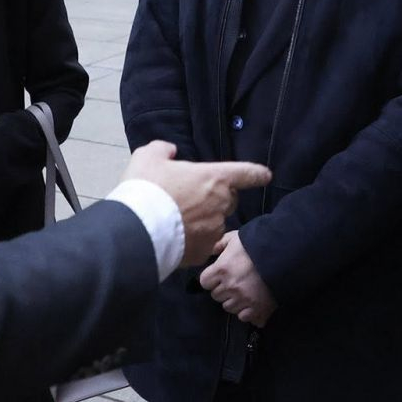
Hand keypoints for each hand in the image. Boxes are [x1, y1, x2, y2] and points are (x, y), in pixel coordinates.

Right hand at [121, 142, 270, 265]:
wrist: (136, 228)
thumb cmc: (146, 188)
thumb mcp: (148, 157)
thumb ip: (163, 150)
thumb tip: (170, 151)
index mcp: (215, 178)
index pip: (246, 173)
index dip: (257, 174)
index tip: (265, 176)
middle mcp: (221, 204)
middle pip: (229, 199)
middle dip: (216, 197)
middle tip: (191, 198)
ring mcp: (213, 230)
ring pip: (215, 223)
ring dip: (204, 220)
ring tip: (179, 221)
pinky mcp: (202, 251)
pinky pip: (203, 243)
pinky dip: (193, 241)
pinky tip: (176, 238)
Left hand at [200, 231, 276, 326]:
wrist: (285, 255)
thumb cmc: (258, 244)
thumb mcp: (237, 237)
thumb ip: (221, 243)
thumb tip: (212, 251)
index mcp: (222, 269)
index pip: (205, 282)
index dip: (211, 278)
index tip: (219, 274)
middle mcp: (230, 286)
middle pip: (216, 296)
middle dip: (223, 289)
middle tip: (234, 281)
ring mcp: (243, 299)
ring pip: (229, 307)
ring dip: (234, 300)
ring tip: (244, 291)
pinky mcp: (257, 308)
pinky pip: (244, 317)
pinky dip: (246, 311)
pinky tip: (252, 302)